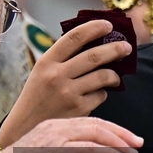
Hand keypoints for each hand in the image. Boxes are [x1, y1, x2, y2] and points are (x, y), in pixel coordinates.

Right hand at [0, 20, 131, 146]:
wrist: (26, 126)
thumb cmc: (37, 96)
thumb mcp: (42, 71)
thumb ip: (62, 58)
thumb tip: (95, 41)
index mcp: (46, 62)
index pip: (74, 37)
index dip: (94, 28)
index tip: (108, 25)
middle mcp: (56, 76)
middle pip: (94, 56)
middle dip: (115, 49)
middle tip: (126, 47)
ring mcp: (68, 93)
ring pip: (102, 76)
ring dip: (113, 75)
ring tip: (115, 76)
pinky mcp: (78, 110)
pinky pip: (100, 96)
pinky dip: (102, 93)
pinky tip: (96, 94)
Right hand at [0, 118, 142, 152]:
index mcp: (55, 127)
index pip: (90, 124)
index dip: (113, 131)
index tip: (129, 141)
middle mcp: (55, 126)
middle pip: (95, 124)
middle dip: (120, 134)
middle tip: (138, 143)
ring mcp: (54, 136)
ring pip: (93, 132)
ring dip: (117, 142)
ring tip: (132, 152)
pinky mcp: (54, 149)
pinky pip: (87, 148)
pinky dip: (107, 152)